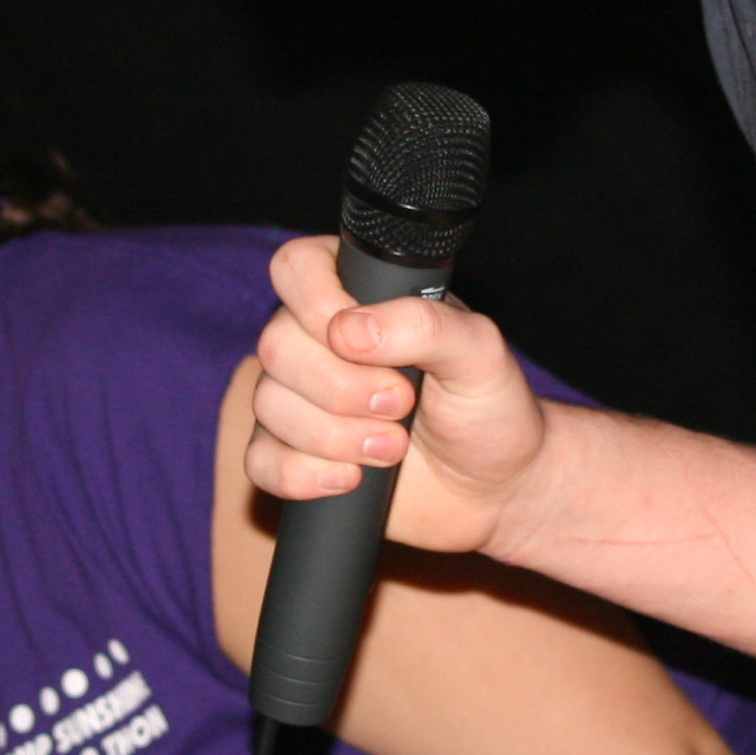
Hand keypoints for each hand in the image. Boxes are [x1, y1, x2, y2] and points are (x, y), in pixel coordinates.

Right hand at [247, 234, 549, 550]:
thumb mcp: (479, 353)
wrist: (494, 486)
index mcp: (359, 293)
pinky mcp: (293, 454)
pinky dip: (303, 474)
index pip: (296, 268)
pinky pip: (261, 461)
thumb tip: (348, 332)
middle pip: (275, 344)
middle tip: (401, 404)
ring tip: (393, 447)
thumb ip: (426, 325)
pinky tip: (350, 478)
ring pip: (268, 404)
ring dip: (334, 435)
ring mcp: (301, 398)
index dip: (316, 304)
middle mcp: (318, 339)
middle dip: (341, 387)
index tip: (360, 344)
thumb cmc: (488, 407)